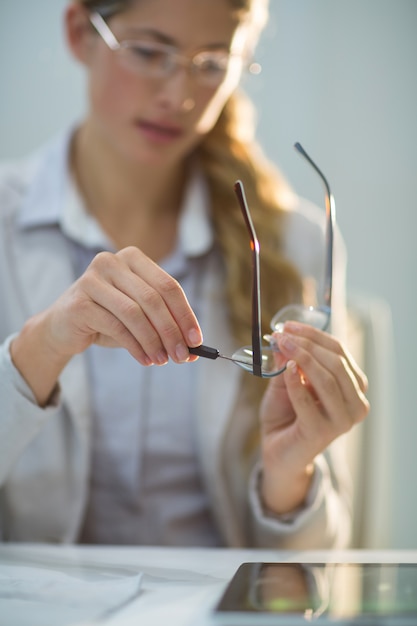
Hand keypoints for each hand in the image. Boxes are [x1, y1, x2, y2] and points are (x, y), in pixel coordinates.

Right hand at [11, 246, 201, 404]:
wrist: (63, 327)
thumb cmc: (108, 319)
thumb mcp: (140, 318)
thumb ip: (165, 326)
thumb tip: (193, 348)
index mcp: (133, 258)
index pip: (168, 286)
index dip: (185, 314)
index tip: (197, 340)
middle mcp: (112, 262)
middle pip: (153, 299)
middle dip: (171, 331)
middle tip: (182, 355)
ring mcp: (92, 279)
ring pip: (135, 313)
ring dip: (154, 341)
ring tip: (162, 360)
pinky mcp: (79, 302)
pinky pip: (116, 326)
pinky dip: (135, 347)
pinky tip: (145, 359)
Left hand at [259, 321, 368, 514]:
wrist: (278, 451)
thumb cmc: (286, 414)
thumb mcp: (285, 381)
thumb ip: (287, 361)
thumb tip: (285, 337)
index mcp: (353, 387)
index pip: (340, 352)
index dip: (314, 336)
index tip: (289, 326)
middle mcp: (355, 404)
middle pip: (336, 363)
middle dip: (308, 344)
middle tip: (282, 334)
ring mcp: (342, 421)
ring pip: (327, 379)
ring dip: (302, 357)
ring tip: (281, 346)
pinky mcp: (323, 433)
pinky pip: (308, 401)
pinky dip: (295, 383)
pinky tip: (286, 369)